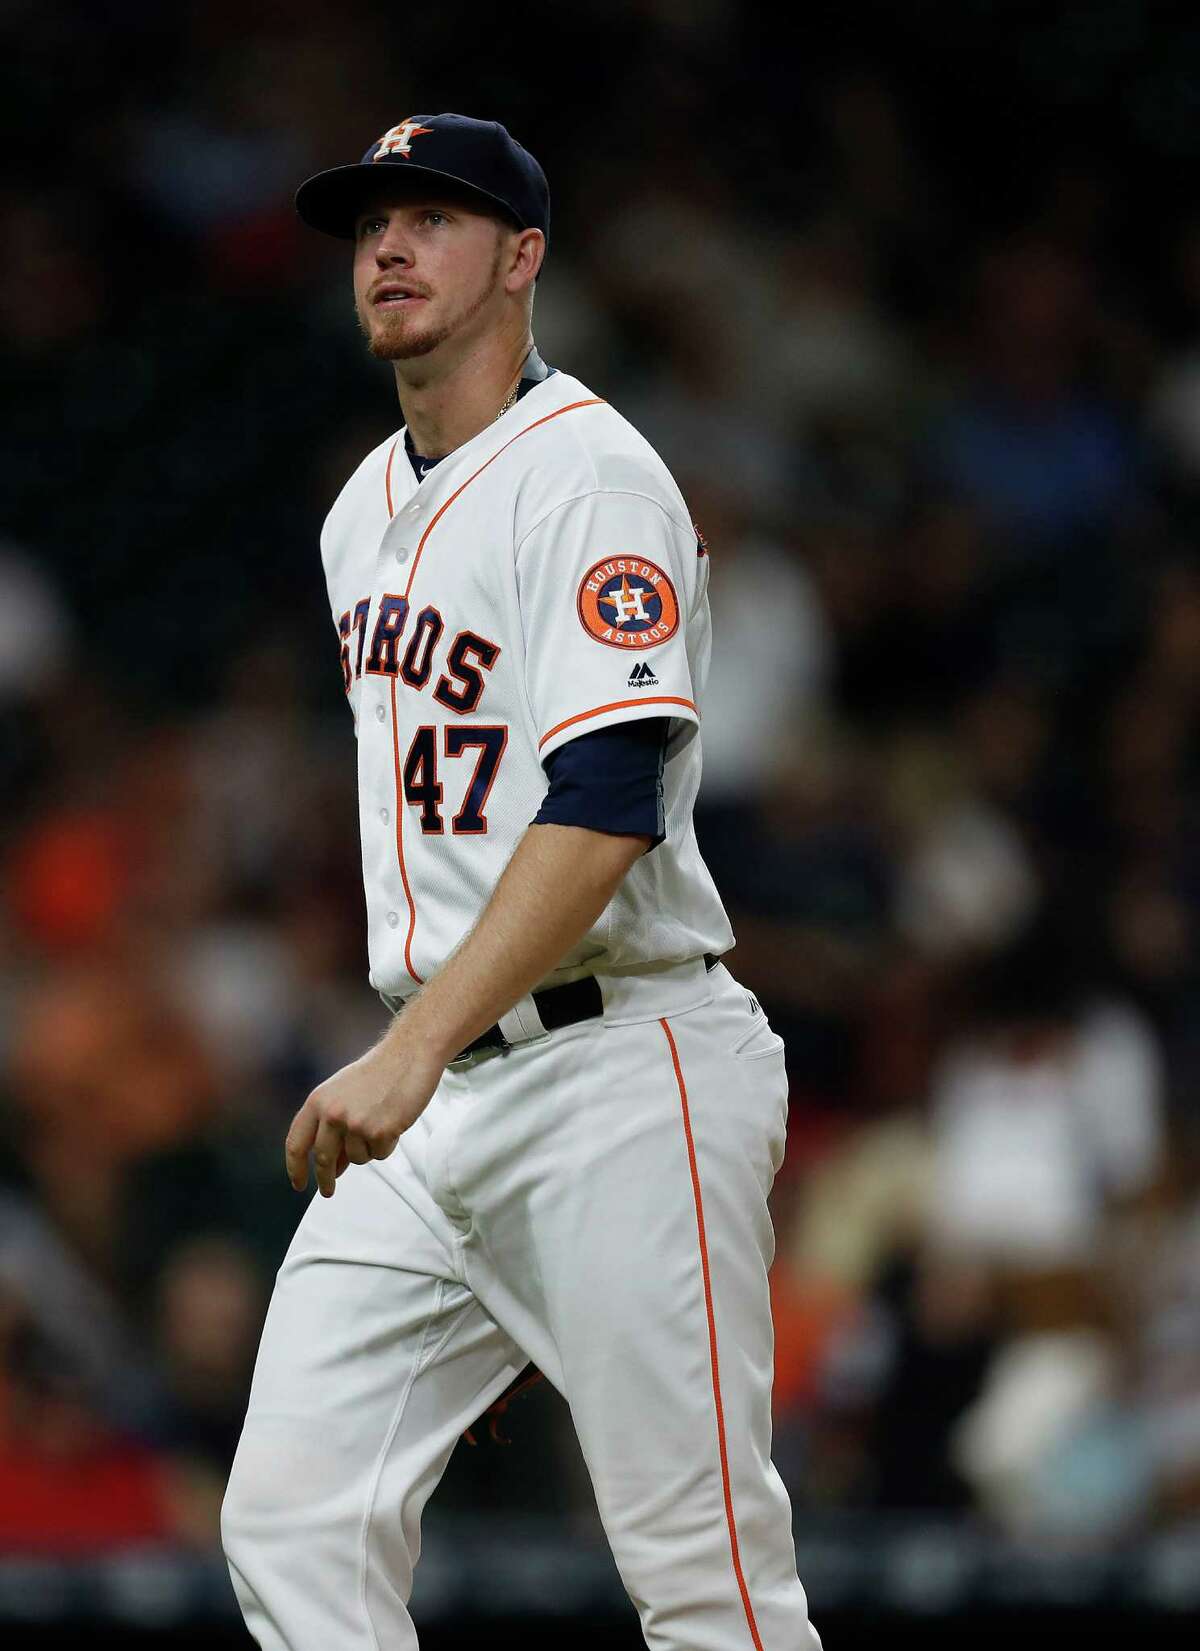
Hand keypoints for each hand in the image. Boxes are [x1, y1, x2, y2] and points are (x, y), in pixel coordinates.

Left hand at [285, 1037, 445, 1197]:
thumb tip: (333, 1167)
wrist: (409, 1054)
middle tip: (328, 1191)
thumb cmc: (378, 1073)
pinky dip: (387, 1145)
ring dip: (368, 1149)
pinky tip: (394, 1122)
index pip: (296, 1143)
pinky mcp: (380, 1131)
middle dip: (325, 1179)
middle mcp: (332, 1114)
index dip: (294, 1168)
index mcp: (318, 1101)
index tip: (298, 1184)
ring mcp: (356, 1123)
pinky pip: (380, 1154)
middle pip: (323, 1160)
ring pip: (357, 1158)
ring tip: (381, 1122)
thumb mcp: (342, 1094)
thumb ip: (331, 1126)